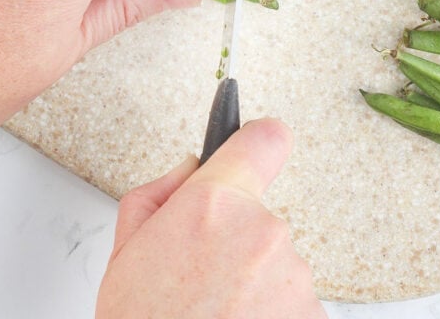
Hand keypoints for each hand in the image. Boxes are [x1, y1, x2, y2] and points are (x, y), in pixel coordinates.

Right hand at [96, 119, 326, 318]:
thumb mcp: (125, 248)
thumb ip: (161, 191)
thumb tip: (194, 168)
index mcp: (215, 203)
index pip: (265, 139)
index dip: (257, 144)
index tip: (254, 150)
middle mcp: (263, 232)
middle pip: (261, 218)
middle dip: (237, 242)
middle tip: (201, 281)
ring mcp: (294, 279)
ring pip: (278, 267)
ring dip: (256, 287)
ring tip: (216, 317)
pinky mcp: (315, 318)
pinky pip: (294, 306)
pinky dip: (272, 318)